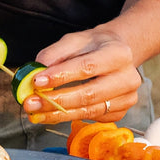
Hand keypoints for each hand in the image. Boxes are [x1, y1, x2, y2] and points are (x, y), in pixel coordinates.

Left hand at [24, 0, 159, 123]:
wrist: (116, 54)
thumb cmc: (94, 47)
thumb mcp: (74, 41)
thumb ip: (54, 54)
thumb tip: (35, 73)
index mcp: (118, 53)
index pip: (87, 67)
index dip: (61, 76)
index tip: (37, 82)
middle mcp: (128, 77)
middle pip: (89, 94)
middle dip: (56, 101)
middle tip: (30, 103)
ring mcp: (127, 97)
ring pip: (89, 111)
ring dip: (58, 114)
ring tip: (35, 112)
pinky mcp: (121, 112)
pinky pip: (92, 119)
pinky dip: (69, 118)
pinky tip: (52, 114)